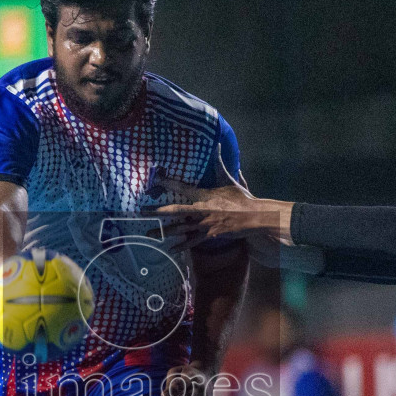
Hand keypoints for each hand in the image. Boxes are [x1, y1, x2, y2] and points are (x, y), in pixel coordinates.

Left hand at [154, 146, 292, 243]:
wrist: (254, 217)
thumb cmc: (242, 198)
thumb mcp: (230, 180)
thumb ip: (220, 164)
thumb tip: (218, 145)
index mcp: (204, 195)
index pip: (181, 186)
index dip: (167, 181)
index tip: (155, 178)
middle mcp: (201, 210)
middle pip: (175, 210)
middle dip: (157, 211)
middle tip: (141, 212)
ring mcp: (204, 224)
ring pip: (180, 229)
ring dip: (164, 232)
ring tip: (149, 234)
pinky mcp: (209, 235)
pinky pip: (192, 242)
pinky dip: (181, 246)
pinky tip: (170, 249)